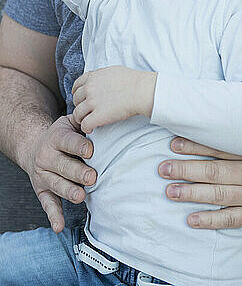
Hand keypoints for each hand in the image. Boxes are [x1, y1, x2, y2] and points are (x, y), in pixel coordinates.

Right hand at [26, 114, 96, 233]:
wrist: (34, 145)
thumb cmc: (63, 134)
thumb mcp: (70, 122)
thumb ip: (84, 121)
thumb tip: (103, 119)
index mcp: (55, 137)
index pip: (67, 142)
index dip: (79, 147)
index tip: (91, 151)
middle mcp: (46, 157)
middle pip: (63, 165)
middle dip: (78, 172)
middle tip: (92, 177)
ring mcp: (43, 175)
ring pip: (56, 184)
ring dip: (69, 191)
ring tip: (81, 196)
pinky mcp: (41, 191)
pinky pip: (47, 204)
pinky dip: (53, 216)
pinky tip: (59, 226)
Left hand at [72, 66, 156, 132]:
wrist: (141, 91)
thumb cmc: (133, 80)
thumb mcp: (113, 70)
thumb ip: (101, 75)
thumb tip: (98, 78)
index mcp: (93, 77)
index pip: (76, 86)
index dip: (78, 94)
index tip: (83, 100)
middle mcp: (90, 88)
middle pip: (75, 100)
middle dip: (80, 106)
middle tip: (87, 112)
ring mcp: (93, 102)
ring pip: (77, 114)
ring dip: (81, 119)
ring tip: (88, 121)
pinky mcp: (98, 116)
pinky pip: (84, 125)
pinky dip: (86, 128)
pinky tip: (92, 129)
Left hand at [158, 138, 241, 228]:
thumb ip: (237, 135)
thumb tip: (205, 124)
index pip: (220, 148)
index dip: (195, 146)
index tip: (174, 144)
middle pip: (215, 172)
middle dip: (186, 170)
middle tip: (163, 168)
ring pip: (219, 195)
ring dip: (191, 193)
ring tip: (170, 191)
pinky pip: (231, 219)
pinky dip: (210, 220)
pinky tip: (191, 219)